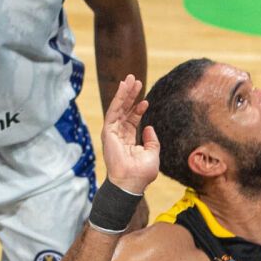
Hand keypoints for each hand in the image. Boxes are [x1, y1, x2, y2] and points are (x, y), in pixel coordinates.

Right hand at [100, 74, 160, 193]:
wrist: (131, 182)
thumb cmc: (141, 173)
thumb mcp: (152, 154)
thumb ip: (152, 141)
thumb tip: (149, 128)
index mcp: (128, 140)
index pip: (132, 120)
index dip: (138, 109)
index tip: (146, 101)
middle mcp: (119, 135)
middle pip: (124, 111)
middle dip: (130, 95)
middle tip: (135, 80)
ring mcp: (112, 133)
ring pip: (118, 108)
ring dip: (124, 93)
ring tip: (130, 78)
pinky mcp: (108, 132)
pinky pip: (113, 111)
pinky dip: (118, 99)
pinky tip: (123, 88)